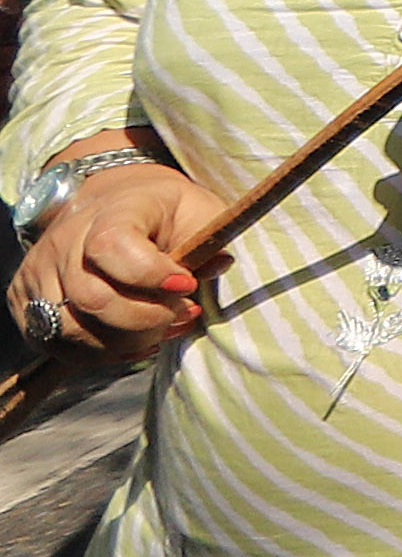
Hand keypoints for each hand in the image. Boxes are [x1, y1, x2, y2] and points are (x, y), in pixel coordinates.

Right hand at [13, 161, 217, 358]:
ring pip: (72, 330)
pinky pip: (56, 343)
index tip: (187, 285)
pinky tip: (132, 341)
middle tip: (185, 314)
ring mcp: (38, 271)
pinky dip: (98, 352)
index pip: (112, 247)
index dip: (151, 275)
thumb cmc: (164, 213)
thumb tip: (220, 264)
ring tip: (162, 330)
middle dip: (148, 319)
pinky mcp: (25, 300)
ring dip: (125, 341)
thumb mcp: (197, 211)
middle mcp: (64, 240)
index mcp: (110, 211)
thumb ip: (208, 239)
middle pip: (94, 299)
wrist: (112, 204)